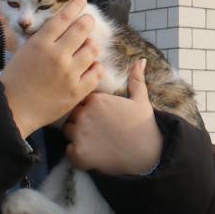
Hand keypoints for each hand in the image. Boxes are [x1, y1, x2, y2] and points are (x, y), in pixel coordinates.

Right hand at [0, 0, 102, 136]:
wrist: (12, 109)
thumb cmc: (15, 79)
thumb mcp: (23, 51)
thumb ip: (42, 38)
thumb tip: (59, 24)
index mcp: (41, 43)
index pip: (64, 17)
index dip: (76, 5)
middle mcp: (57, 55)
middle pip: (83, 29)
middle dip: (88, 22)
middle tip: (88, 23)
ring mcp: (69, 73)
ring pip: (92, 49)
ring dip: (91, 46)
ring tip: (86, 49)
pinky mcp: (77, 90)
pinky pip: (96, 72)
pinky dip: (95, 67)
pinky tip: (90, 68)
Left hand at [64, 58, 162, 175]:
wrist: (147, 153)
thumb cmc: (144, 125)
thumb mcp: (141, 99)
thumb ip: (136, 79)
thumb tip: (141, 60)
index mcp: (97, 99)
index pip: (81, 98)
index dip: (88, 106)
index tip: (100, 115)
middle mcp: (85, 114)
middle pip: (72, 113)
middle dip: (80, 119)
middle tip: (96, 129)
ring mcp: (80, 134)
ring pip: (68, 131)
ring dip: (76, 135)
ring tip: (94, 140)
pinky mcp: (79, 153)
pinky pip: (68, 150)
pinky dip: (76, 153)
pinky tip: (92, 153)